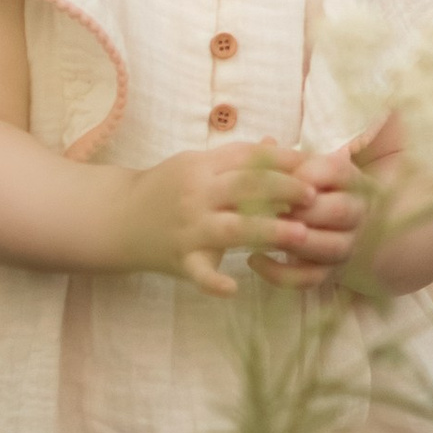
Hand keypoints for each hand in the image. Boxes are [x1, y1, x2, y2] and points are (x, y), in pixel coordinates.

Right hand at [126, 141, 305, 297]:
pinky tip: (236, 287)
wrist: (117, 218)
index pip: (247, 159)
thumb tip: (277, 144)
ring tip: (301, 235)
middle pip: (245, 188)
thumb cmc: (166, 188)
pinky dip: (215, 282)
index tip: (312, 166)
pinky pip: (199, 273)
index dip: (281, 161)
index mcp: (202, 167)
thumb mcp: (196, 164)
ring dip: (268, 230)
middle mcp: (197, 194)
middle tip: (315, 197)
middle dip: (283, 190)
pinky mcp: (180, 259)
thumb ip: (236, 158)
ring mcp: (189, 228)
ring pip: (233, 228)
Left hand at [253, 144, 369, 291]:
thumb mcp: (309, 168)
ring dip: (291, 240)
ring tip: (257, 232)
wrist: (341, 226)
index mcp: (351, 179)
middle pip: (336, 211)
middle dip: (298, 210)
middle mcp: (357, 213)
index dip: (304, 174)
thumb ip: (287, 158)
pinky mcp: (330, 273)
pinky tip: (254, 258)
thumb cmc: (316, 189)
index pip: (335, 171)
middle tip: (264, 206)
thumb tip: (265, 143)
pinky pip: (310, 279)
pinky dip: (280, 272)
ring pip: (328, 247)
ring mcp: (347, 245)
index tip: (275, 176)